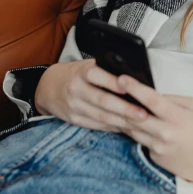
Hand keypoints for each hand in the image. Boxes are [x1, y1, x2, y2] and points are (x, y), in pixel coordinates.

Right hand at [34, 59, 148, 132]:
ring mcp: (73, 106)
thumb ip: (106, 69)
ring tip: (140, 124)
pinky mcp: (74, 120)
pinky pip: (96, 125)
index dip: (113, 83)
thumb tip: (135, 78)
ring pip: (100, 116)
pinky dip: (112, 127)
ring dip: (122, 121)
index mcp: (81, 72)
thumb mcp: (87, 65)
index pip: (98, 76)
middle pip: (102, 100)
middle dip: (124, 108)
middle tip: (144, 114)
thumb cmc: (77, 73)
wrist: (48, 87)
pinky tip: (127, 128)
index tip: (130, 88)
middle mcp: (76, 89)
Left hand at [116, 75, 192, 192]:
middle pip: (134, 116)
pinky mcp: (153, 157)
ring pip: (131, 129)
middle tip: (108, 89)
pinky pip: (138, 140)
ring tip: (112, 103)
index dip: (135, 88)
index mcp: (176, 117)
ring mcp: (157, 147)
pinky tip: (128, 122)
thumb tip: (152, 94)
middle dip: (119, 101)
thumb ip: (172, 98)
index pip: (151, 100)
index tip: (122, 78)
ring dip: (121, 116)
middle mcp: (164, 133)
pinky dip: (133, 131)